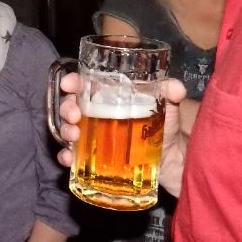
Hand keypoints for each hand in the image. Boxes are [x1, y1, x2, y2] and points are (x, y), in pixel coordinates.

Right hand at [54, 73, 186, 180]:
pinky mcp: (94, 158)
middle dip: (67, 108)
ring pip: (68, 129)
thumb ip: (170, 92)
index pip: (85, 84)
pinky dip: (67, 156)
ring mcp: (93, 137)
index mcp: (109, 96)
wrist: (172, 159)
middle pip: (71, 106)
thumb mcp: (168, 106)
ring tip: (74, 135)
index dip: (73, 82)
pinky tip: (69, 158)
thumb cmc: (165, 125)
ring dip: (65, 130)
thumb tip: (176, 88)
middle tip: (74, 116)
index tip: (68, 85)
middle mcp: (96, 114)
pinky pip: (74, 156)